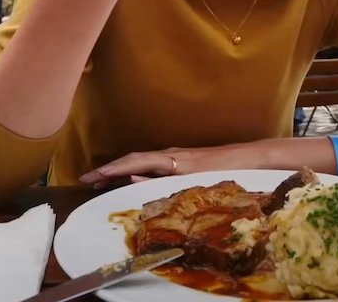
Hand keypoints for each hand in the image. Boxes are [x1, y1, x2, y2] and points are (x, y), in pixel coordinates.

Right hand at [78, 144, 255, 187]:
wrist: (250, 158)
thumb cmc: (225, 169)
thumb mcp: (191, 179)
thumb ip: (160, 180)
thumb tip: (129, 177)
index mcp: (172, 159)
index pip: (133, 162)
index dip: (110, 170)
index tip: (89, 178)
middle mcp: (172, 155)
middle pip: (134, 160)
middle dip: (110, 170)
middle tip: (87, 181)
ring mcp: (178, 156)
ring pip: (143, 162)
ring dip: (122, 170)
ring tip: (102, 181)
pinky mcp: (185, 160)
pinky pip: (153, 164)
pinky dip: (137, 170)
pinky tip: (133, 178)